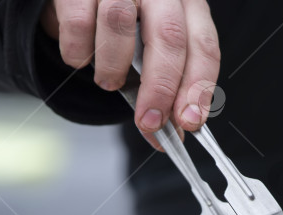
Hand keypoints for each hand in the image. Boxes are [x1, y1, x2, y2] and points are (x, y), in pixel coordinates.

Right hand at [40, 0, 220, 150]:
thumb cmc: (121, 26)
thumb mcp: (149, 52)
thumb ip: (163, 90)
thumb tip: (169, 133)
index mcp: (187, 5)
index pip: (204, 46)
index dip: (198, 87)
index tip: (188, 121)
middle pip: (169, 36)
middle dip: (160, 87)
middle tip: (149, 120)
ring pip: (119, 23)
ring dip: (112, 66)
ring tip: (108, 82)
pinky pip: (79, 23)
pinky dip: (79, 52)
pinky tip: (82, 58)